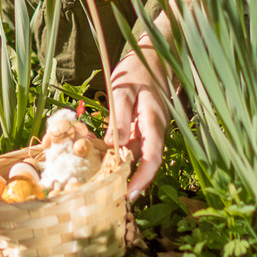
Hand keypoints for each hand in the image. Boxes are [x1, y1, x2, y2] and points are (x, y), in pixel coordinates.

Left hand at [108, 43, 170, 201]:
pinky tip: (102, 163)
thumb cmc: (137, 70)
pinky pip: (132, 147)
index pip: (152, 158)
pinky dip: (119, 156)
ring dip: (123, 171)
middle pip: (145, 163)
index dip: (143, 179)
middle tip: (110, 200)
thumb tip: (113, 146)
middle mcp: (155, 131)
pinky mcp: (141, 128)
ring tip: (102, 187)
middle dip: (131, 182)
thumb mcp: (123, 89)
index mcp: (154, 122)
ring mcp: (149, 130)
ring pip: (137, 156)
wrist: (152, 57)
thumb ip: (119, 116)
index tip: (130, 194)